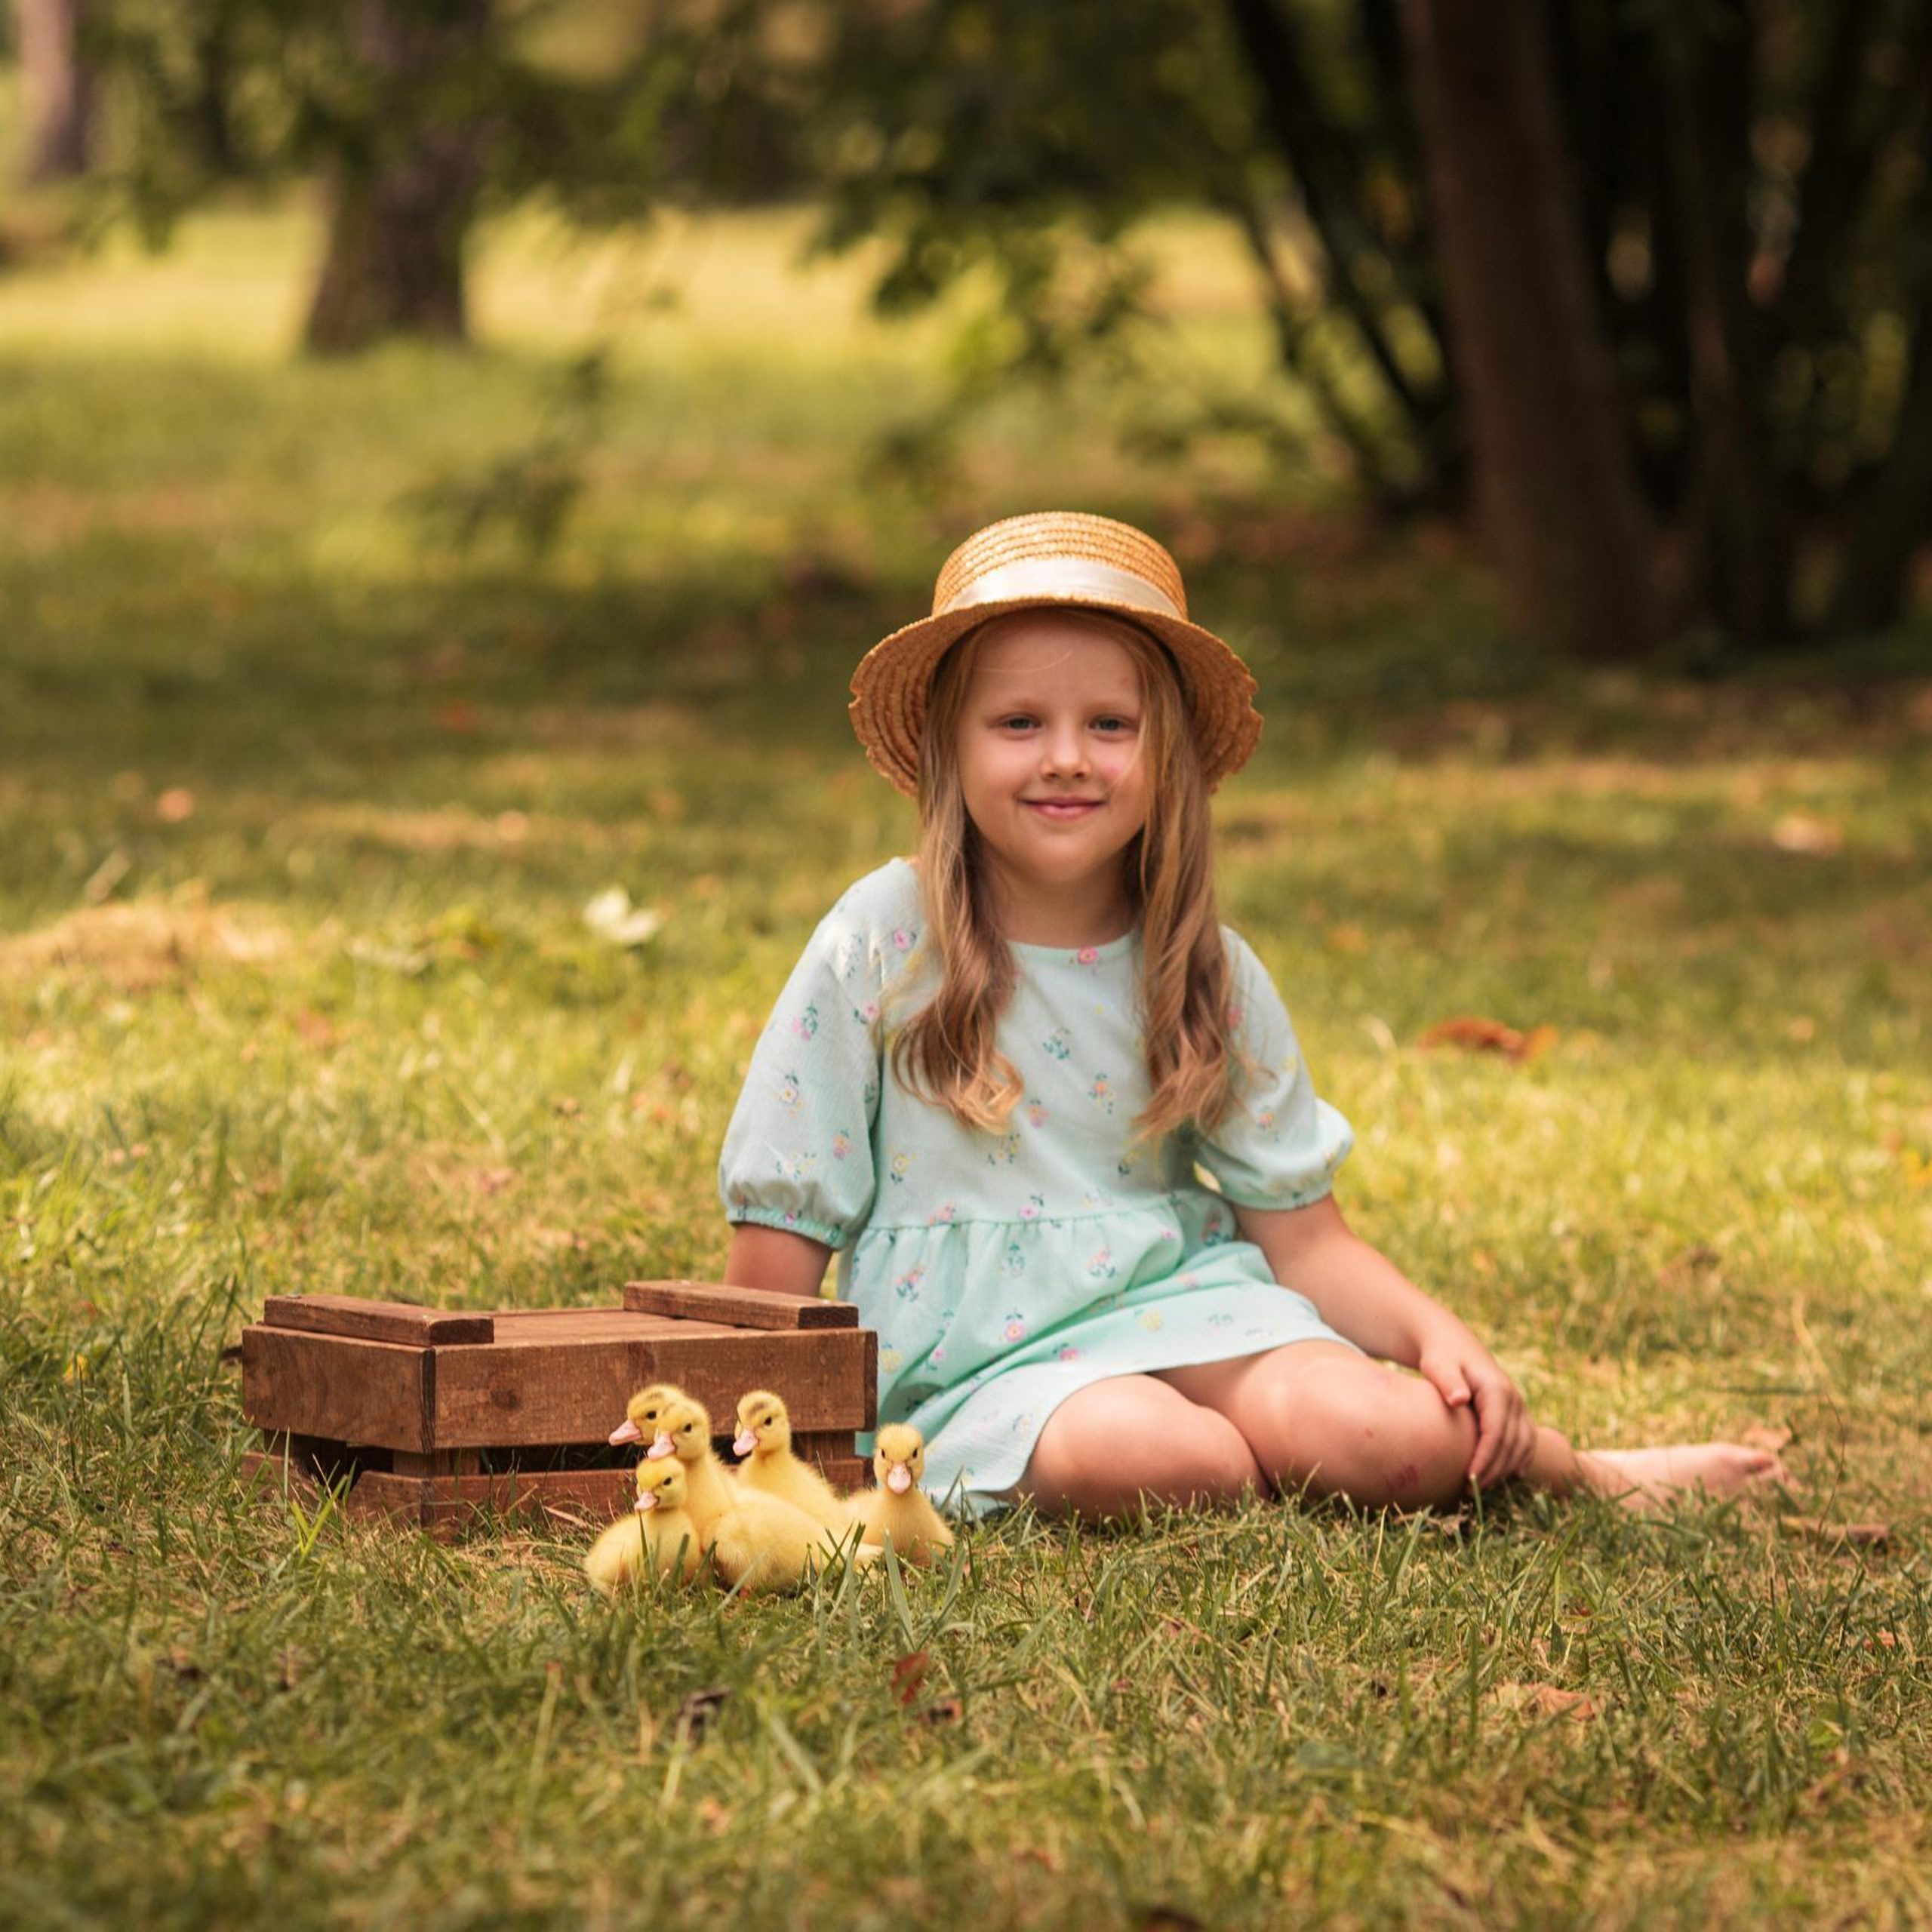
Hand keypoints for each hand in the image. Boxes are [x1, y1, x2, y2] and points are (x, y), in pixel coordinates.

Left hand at [1418, 1335, 1536, 1491]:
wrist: (1451, 1343)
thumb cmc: (1440, 1356)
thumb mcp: (1438, 1365)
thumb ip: (1447, 1381)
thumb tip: (1459, 1399)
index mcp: (1497, 1389)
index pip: (1497, 1432)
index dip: (1485, 1458)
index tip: (1469, 1479)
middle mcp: (1514, 1399)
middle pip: (1512, 1444)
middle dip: (1493, 1470)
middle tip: (1469, 1492)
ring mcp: (1518, 1406)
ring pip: (1523, 1446)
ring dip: (1505, 1470)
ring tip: (1480, 1488)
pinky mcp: (1516, 1413)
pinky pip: (1526, 1442)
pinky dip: (1518, 1461)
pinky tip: (1504, 1477)